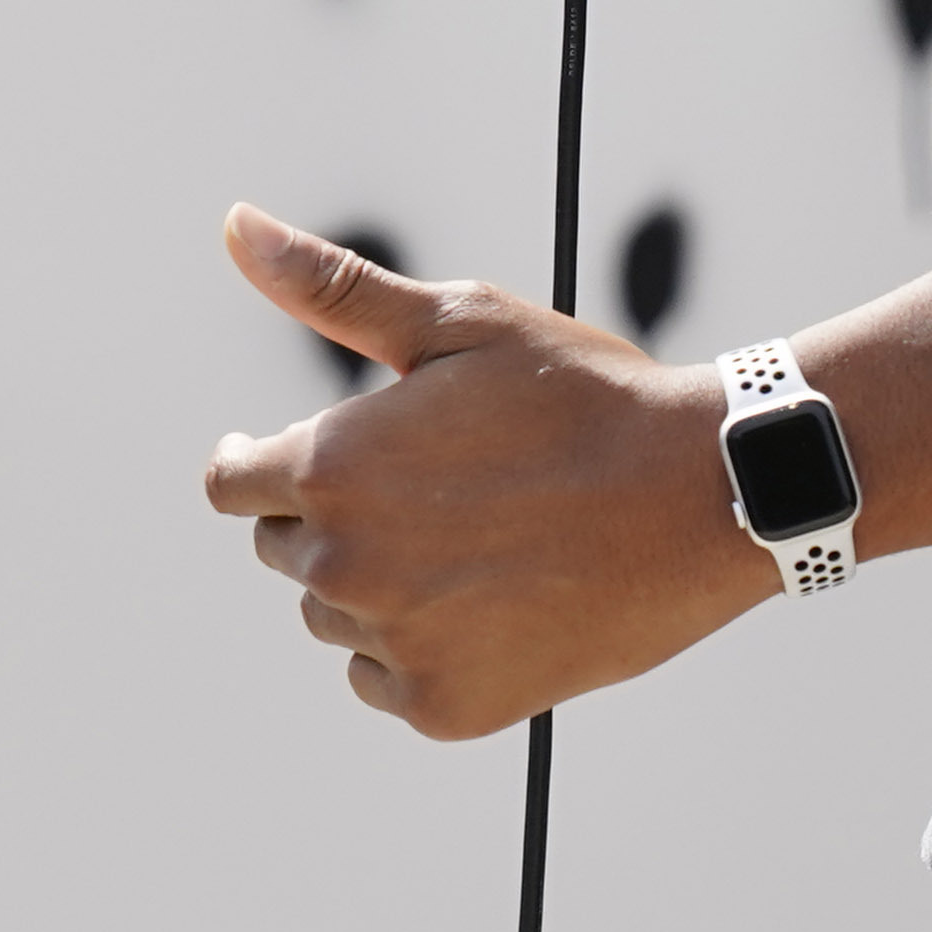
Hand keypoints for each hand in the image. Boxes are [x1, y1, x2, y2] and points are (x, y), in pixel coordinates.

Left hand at [195, 208, 761, 742]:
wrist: (700, 495)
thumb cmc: (579, 395)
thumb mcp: (457, 322)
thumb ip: (331, 289)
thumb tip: (237, 225)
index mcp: (330, 467)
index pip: (232, 484)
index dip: (252, 462)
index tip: (273, 457)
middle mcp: (345, 566)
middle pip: (284, 549)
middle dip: (329, 514)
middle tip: (420, 487)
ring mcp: (396, 644)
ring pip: (334, 618)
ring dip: (372, 584)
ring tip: (466, 539)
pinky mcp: (447, 706)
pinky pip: (386, 680)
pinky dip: (417, 647)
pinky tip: (483, 601)